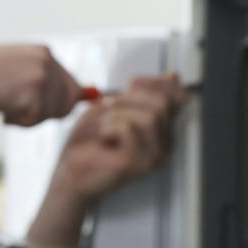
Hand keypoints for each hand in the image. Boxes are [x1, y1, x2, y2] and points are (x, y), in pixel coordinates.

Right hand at [0, 45, 80, 126]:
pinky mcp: (34, 90)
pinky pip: (37, 119)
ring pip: (54, 113)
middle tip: (17, 108)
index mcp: (44, 52)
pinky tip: (2, 109)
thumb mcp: (17, 73)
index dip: (53, 103)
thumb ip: (47, 82)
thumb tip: (87, 96)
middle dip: (46, 112)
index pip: (70, 86)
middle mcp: (47, 59)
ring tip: (6, 105)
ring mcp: (42, 73)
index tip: (28, 101)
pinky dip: (20, 122)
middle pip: (68, 101)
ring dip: (30, 118)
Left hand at [47, 73, 184, 202]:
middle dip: (129, 99)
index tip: (129, 84)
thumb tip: (174, 75)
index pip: (176, 97)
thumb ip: (144, 93)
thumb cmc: (90, 140)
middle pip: (162, 104)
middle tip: (106, 107)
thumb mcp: (117, 106)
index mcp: (163, 130)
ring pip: (150, 117)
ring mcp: (154, 157)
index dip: (153, 83)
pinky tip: (102, 139)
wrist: (70, 171)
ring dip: (118, 114)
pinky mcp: (138, 164)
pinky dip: (109, 127)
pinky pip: (129, 129)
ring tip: (103, 126)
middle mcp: (165, 145)